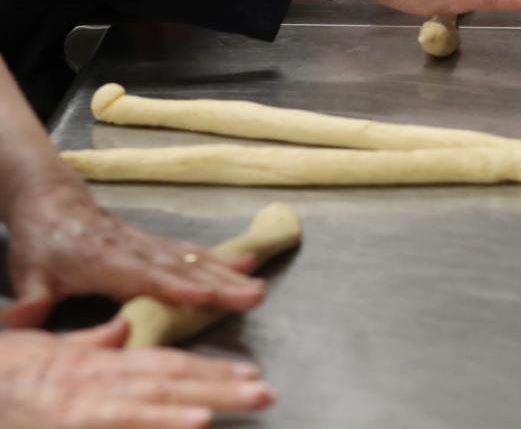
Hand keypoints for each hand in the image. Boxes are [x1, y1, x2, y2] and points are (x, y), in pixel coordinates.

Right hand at [0, 321, 271, 427]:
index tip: (251, 372)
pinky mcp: (68, 424)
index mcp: (99, 363)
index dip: (210, 367)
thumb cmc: (3, 370)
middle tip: (266, 393)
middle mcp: (97, 382)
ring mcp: (81, 407)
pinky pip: (116, 427)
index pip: (167, 363)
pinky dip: (150, 427)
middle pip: (169, 382)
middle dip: (220, 388)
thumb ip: (91, 343)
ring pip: (145, 405)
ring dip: (187, 408)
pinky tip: (188, 427)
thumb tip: (123, 330)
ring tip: (225, 411)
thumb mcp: (48, 348)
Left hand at [2, 174, 265, 327]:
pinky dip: (221, 259)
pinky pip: (192, 252)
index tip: (206, 296)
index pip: (145, 276)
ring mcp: (149, 243)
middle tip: (255, 294)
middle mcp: (134, 249)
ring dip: (228, 273)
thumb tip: (18, 328)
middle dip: (221, 283)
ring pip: (193, 258)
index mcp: (104, 260)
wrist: (51, 198)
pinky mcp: (157, 243)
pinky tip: (246, 263)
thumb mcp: (28, 274)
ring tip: (258, 285)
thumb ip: (29, 305)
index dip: (175, 286)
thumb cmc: (42, 240)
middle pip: (183, 268)